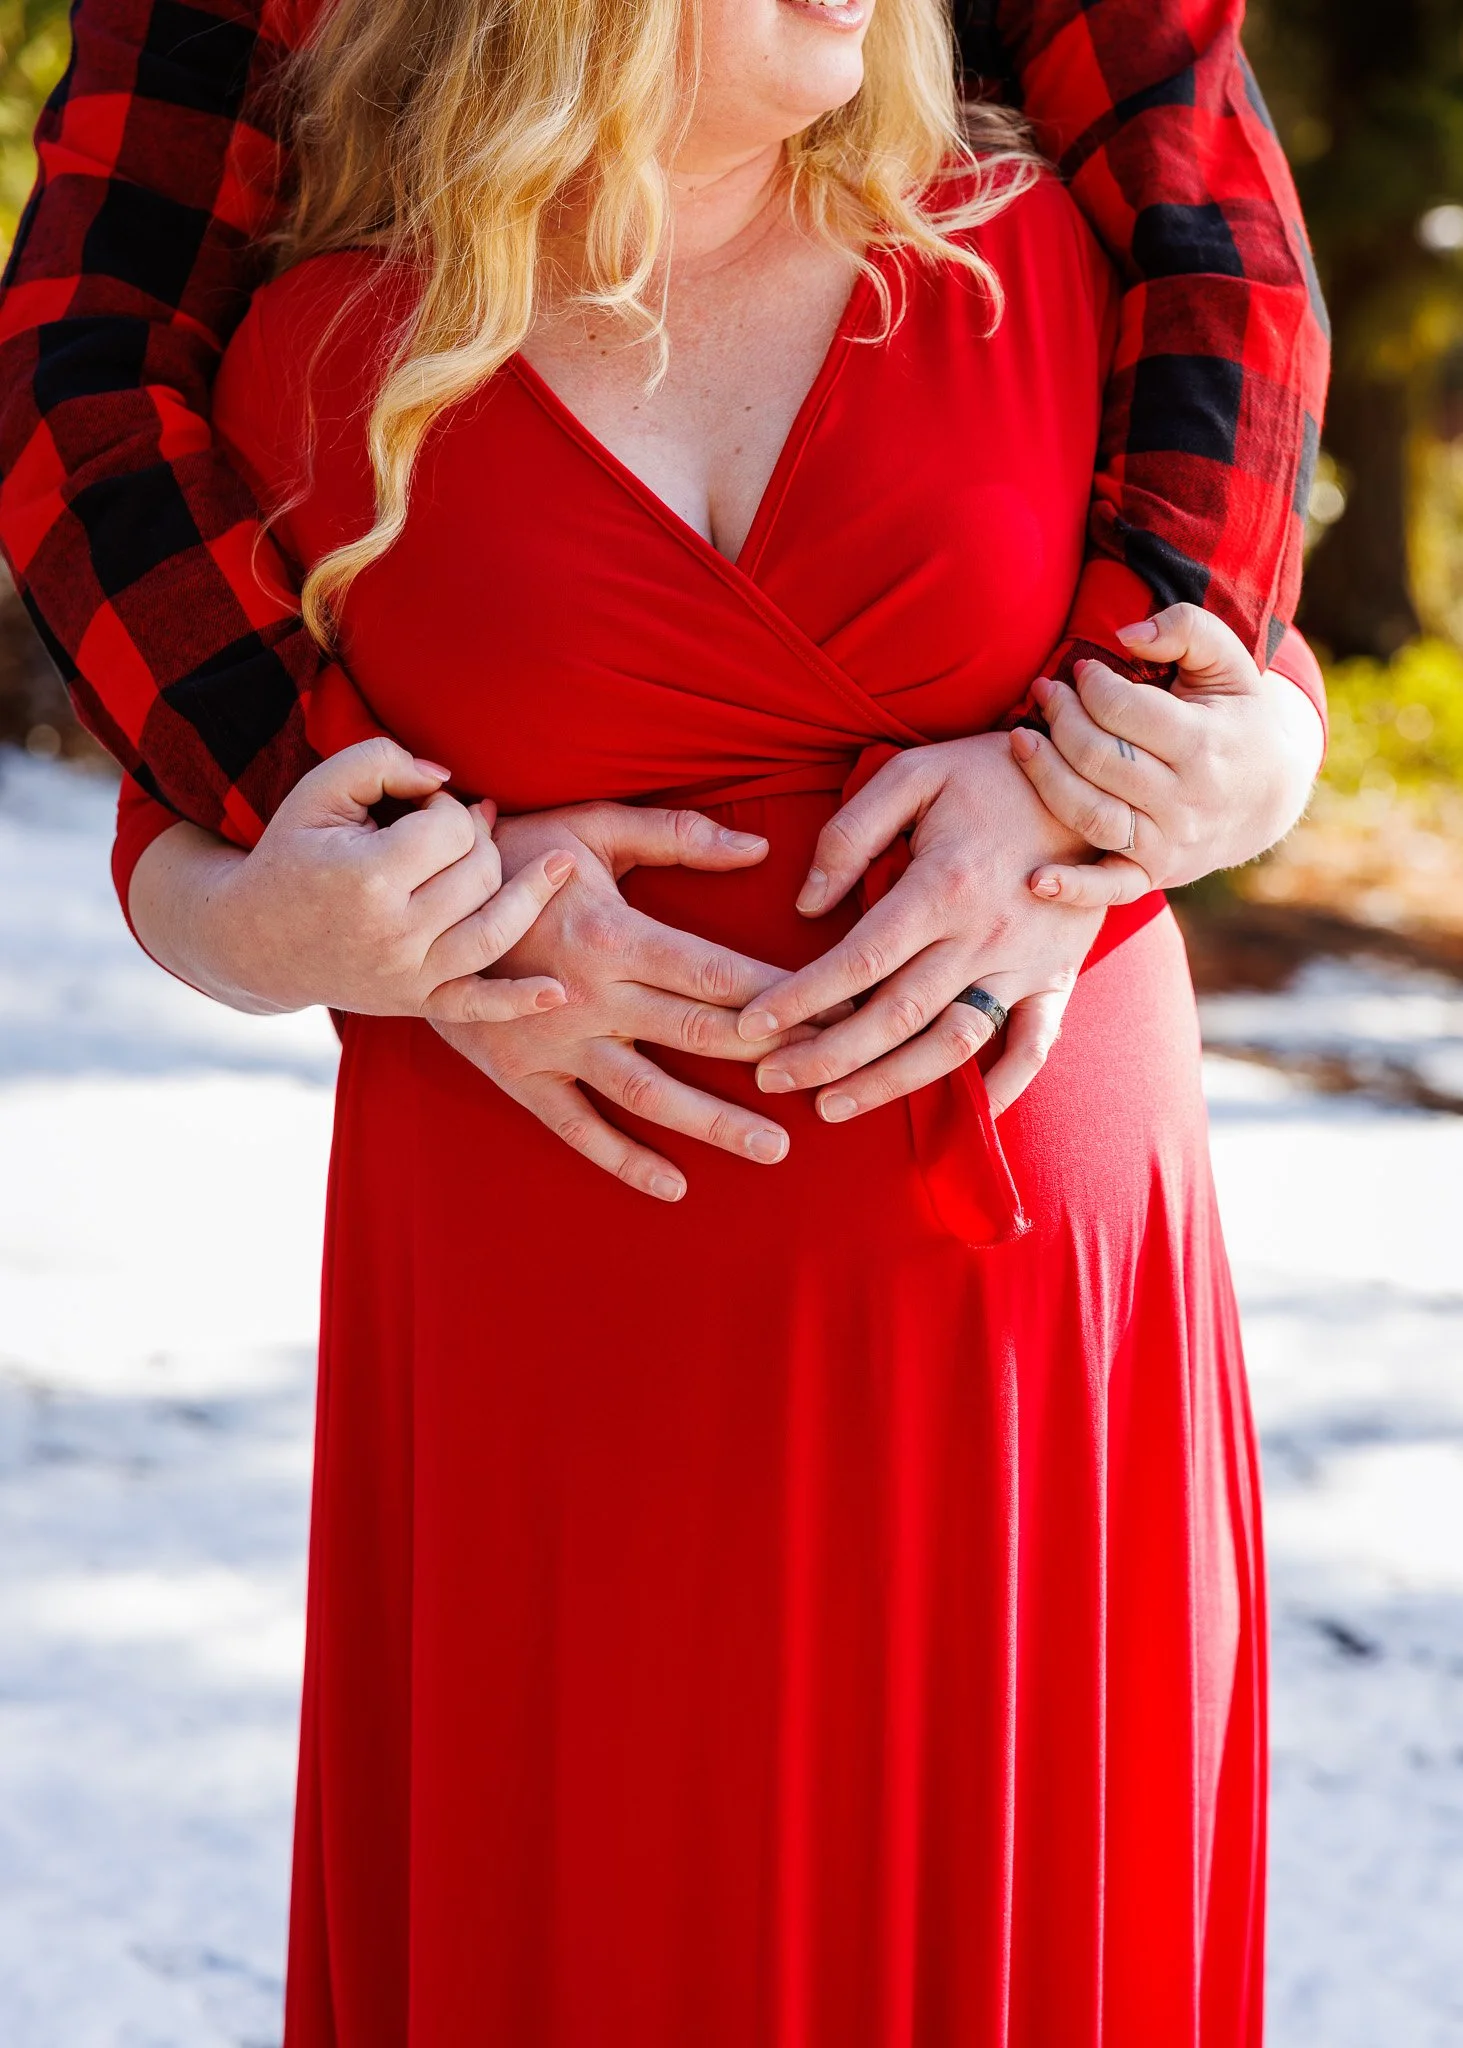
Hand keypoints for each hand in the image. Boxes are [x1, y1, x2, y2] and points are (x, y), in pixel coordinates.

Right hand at [130, 738, 576, 1019]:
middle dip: (478, 839)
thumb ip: (383, 761)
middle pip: (480, 873)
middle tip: (454, 829)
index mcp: (368, 877)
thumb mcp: (321, 790)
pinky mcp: (414, 1002)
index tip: (420, 807)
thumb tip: (448, 780)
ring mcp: (407, 975)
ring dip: (530, 894)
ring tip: (559, 864)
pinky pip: (476, 1005)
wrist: (253, 939)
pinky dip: (519, 1001)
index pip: (451, 828)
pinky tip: (558, 992)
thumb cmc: (293, 853)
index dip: (446, 807)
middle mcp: (394, 933)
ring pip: (496, 930)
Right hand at [433, 801, 817, 1201]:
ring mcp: (554, 1043)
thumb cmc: (515, 852)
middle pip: (697, 1036)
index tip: (838, 1009)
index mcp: (614, 933)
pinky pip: (578, 1128)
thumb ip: (678, 837)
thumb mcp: (592, 826)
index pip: (717, 973)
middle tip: (830, 1080)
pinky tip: (674, 1185)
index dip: (781, 994)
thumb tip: (760, 849)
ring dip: (714, 1124)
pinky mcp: (519, 1076)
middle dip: (769, 1061)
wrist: (408, 900)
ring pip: (648, 1094)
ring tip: (775, 1148)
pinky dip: (624, 1161)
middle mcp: (590, 997)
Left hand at [730, 733, 1105, 1120]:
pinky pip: (1035, 1046)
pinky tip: (963, 1116)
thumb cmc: (988, 773)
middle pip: (894, 1016)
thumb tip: (806, 905)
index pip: (857, 961)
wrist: (1093, 779)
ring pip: (952, 1043)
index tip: (752, 1026)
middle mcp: (984, 934)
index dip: (799, 999)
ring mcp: (1026, 963)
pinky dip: (1004, 1088)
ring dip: (890, 1084)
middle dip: (825, 1056)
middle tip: (771, 1078)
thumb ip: (851, 834)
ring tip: (833, 1106)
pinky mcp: (1058, 977)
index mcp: (943, 885)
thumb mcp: (913, 774)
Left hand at [1010, 603, 1324, 908]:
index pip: (1123, 710)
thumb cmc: (1235, 716)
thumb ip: (1185, 629)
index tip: (1079, 672)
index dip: (1089, 684)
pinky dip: (1071, 889)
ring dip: (1043, 777)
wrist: (1270, 794)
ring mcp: (1168, 843)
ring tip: (1021, 740)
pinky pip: (1110, 890)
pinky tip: (1034, 881)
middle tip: (1045, 694)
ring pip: (1090, 815)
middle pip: (1098, 758)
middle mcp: (1186, 800)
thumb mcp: (1229, 662)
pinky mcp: (1154, 875)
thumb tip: (1126, 635)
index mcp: (1205, 743)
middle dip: (1060, 719)